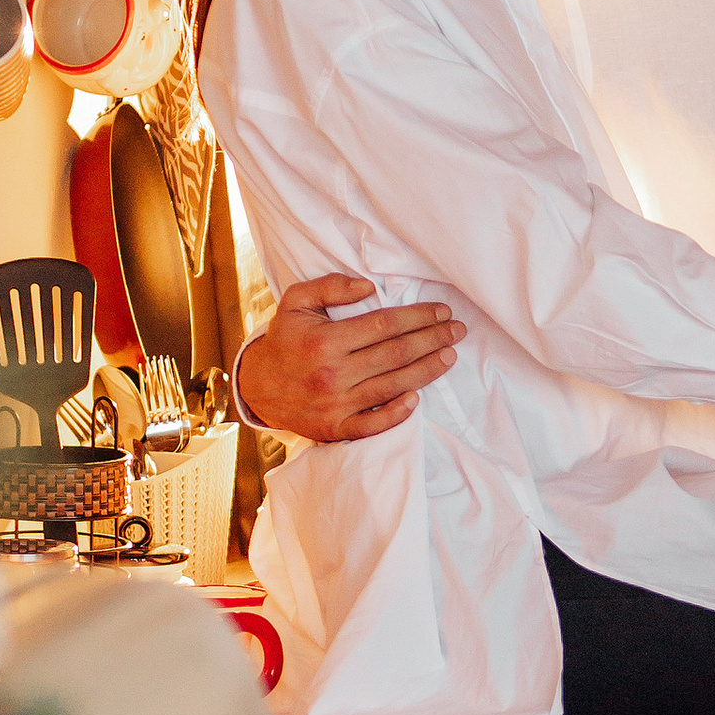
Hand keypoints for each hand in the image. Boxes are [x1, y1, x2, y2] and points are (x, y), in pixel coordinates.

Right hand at [233, 275, 464, 440]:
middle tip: (457, 330)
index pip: (385, 325)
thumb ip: (329, 287)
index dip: (419, 317)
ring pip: (394, 385)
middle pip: (396, 354)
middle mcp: (334, 373)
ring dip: (428, 370)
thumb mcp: (295, 302)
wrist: (257, 387)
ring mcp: (337, 404)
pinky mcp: (337, 427)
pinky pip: (375, 424)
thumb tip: (368, 287)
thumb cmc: (284, 340)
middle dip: (433, 339)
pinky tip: (417, 398)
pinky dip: (398, 412)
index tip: (442, 311)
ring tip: (450, 355)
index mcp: (326, 340)